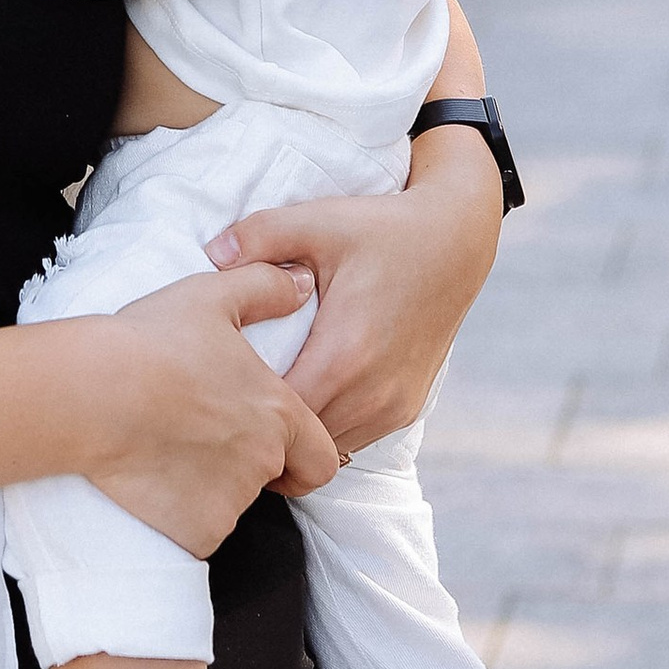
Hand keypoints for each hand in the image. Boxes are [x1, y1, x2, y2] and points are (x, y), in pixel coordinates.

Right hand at [77, 264, 338, 551]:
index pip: (322, 458)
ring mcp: (230, 500)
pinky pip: (198, 532)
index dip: (303, 457)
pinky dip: (181, 517)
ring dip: (210, 487)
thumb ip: (265, 288)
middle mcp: (263, 462)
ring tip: (166, 449)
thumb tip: (300, 284)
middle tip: (202, 437)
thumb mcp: (211, 297)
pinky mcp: (195, 531)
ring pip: (231, 503)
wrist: (91, 395)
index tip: (274, 448)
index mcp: (278, 413)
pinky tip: (152, 480)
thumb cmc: (149, 343)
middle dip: (246, 466)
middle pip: (271, 479)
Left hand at [208, 151, 500, 450]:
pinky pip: (354, 439)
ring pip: (329, 448)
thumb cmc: (385, 231)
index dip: (243, 408)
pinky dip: (327, 428)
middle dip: (265, 427)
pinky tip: (305, 398)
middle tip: (228, 403)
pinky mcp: (406, 409)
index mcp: (345, 354)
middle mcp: (373, 393)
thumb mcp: (320, 220)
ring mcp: (394, 407)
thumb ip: (261, 234)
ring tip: (263, 404)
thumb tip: (213, 253)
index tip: (217, 387)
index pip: (280, 414)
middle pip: (301, 441)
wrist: (456, 242)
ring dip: (298, 433)